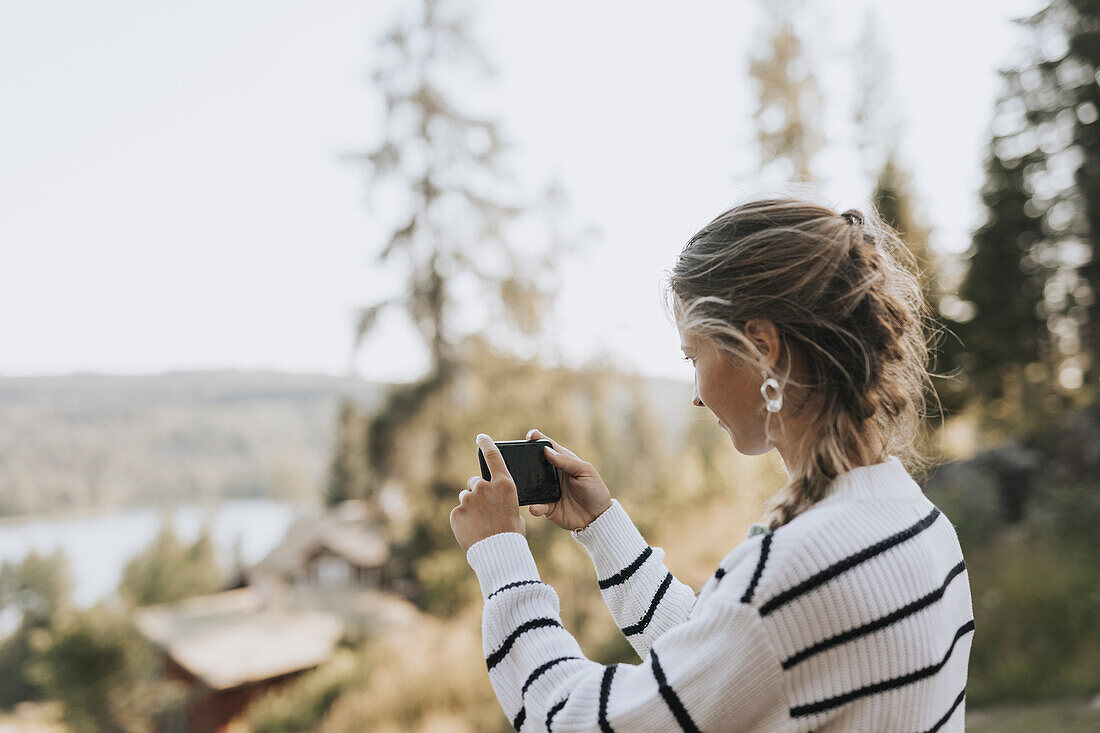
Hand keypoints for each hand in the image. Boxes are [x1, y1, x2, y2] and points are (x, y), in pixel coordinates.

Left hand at [450, 433, 526, 551]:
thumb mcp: (516, 515)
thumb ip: (504, 503)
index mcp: (505, 485)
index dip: (487, 445)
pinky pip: (459, 512)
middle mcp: (485, 487)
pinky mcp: (456, 512)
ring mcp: (468, 499)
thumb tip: (496, 504)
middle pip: (475, 482)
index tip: (481, 437)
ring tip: (480, 525)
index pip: (494, 457)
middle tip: (484, 510)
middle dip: (478, 492)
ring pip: (466, 498)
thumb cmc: (512, 536)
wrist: (497, 554)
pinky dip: (463, 520)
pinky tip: (472, 531)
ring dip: (471, 507)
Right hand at [524, 428, 611, 531]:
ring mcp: (548, 491)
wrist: (598, 518)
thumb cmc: (595, 491)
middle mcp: (553, 475)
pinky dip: (534, 507)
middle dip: (525, 460)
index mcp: (563, 462)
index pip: (549, 448)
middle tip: (518, 458)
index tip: (530, 435)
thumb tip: (546, 451)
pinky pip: (537, 506)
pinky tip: (534, 507)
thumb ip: (567, 461)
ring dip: (525, 484)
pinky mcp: (548, 508)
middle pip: (535, 464)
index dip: (538, 440)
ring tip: (520, 482)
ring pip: (532, 485)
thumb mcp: (585, 471)